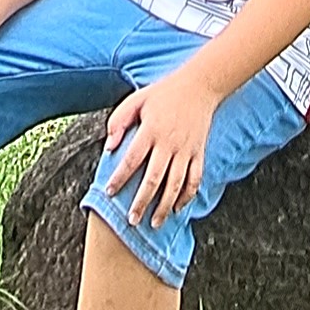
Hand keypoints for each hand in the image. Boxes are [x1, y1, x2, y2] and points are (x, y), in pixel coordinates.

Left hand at [101, 72, 217, 226]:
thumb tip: (109, 148)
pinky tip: (177, 208)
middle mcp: (169, 143)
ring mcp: (187, 150)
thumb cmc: (164, 93)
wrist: (200, 85)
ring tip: (154, 223)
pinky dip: (187, 196)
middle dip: (142, 202)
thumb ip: (118, 121)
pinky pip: (195, 179)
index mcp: (151, 130)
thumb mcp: (136, 100)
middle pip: (154, 179)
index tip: (109, 192)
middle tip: (131, 220)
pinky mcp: (199, 152)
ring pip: (176, 185)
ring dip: (164, 206)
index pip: (132, 159)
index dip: (119, 178)